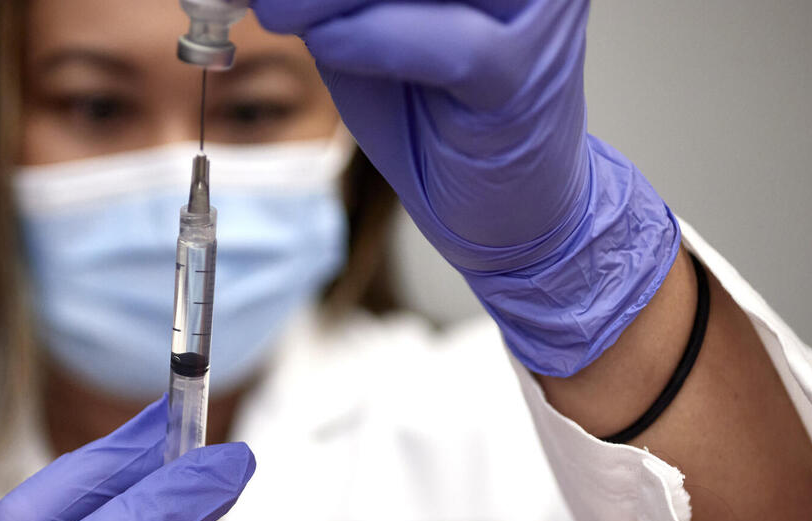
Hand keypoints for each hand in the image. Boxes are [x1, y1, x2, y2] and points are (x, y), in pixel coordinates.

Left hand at [253, 0, 679, 375]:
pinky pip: (449, 47)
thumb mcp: (368, 36)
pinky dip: (376, 42)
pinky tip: (329, 46)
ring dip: (333, 0)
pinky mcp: (524, 74)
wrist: (507, 208)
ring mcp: (536, 13)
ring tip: (276, 11)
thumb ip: (332, 1)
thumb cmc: (440, 118)